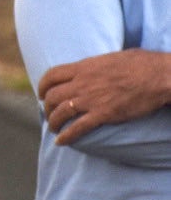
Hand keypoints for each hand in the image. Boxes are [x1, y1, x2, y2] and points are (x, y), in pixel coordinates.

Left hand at [38, 50, 170, 143]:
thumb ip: (98, 65)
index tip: (41, 94)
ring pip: (60, 112)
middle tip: (49, 113)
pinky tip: (61, 142)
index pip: (52, 75)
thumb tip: (97, 66)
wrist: (159, 75)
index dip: (42, 86)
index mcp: (84, 67)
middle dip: (46, 107)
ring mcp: (91, 99)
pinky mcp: (103, 114)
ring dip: (53, 122)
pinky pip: (77, 128)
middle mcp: (82, 82)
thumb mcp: (112, 58)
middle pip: (52, 96)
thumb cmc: (142, 63)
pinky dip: (66, 136)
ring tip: (54, 128)